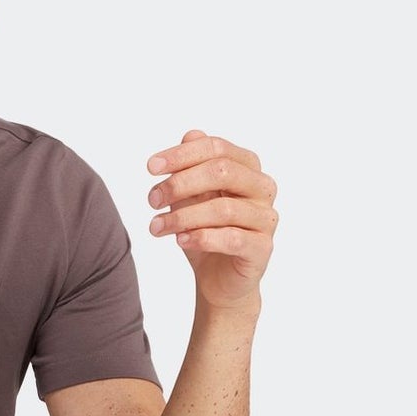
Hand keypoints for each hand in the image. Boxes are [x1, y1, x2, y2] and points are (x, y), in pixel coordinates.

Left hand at [147, 128, 277, 309]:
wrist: (218, 281)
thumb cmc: (205, 232)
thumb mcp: (191, 198)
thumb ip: (191, 168)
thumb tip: (190, 134)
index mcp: (247, 167)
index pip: (216, 148)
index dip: (182, 155)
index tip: (151, 167)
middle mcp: (262, 188)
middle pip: (222, 172)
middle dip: (180, 183)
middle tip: (151, 199)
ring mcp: (266, 218)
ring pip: (223, 208)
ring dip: (182, 216)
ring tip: (156, 226)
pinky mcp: (262, 248)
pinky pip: (232, 238)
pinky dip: (202, 237)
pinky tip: (180, 240)